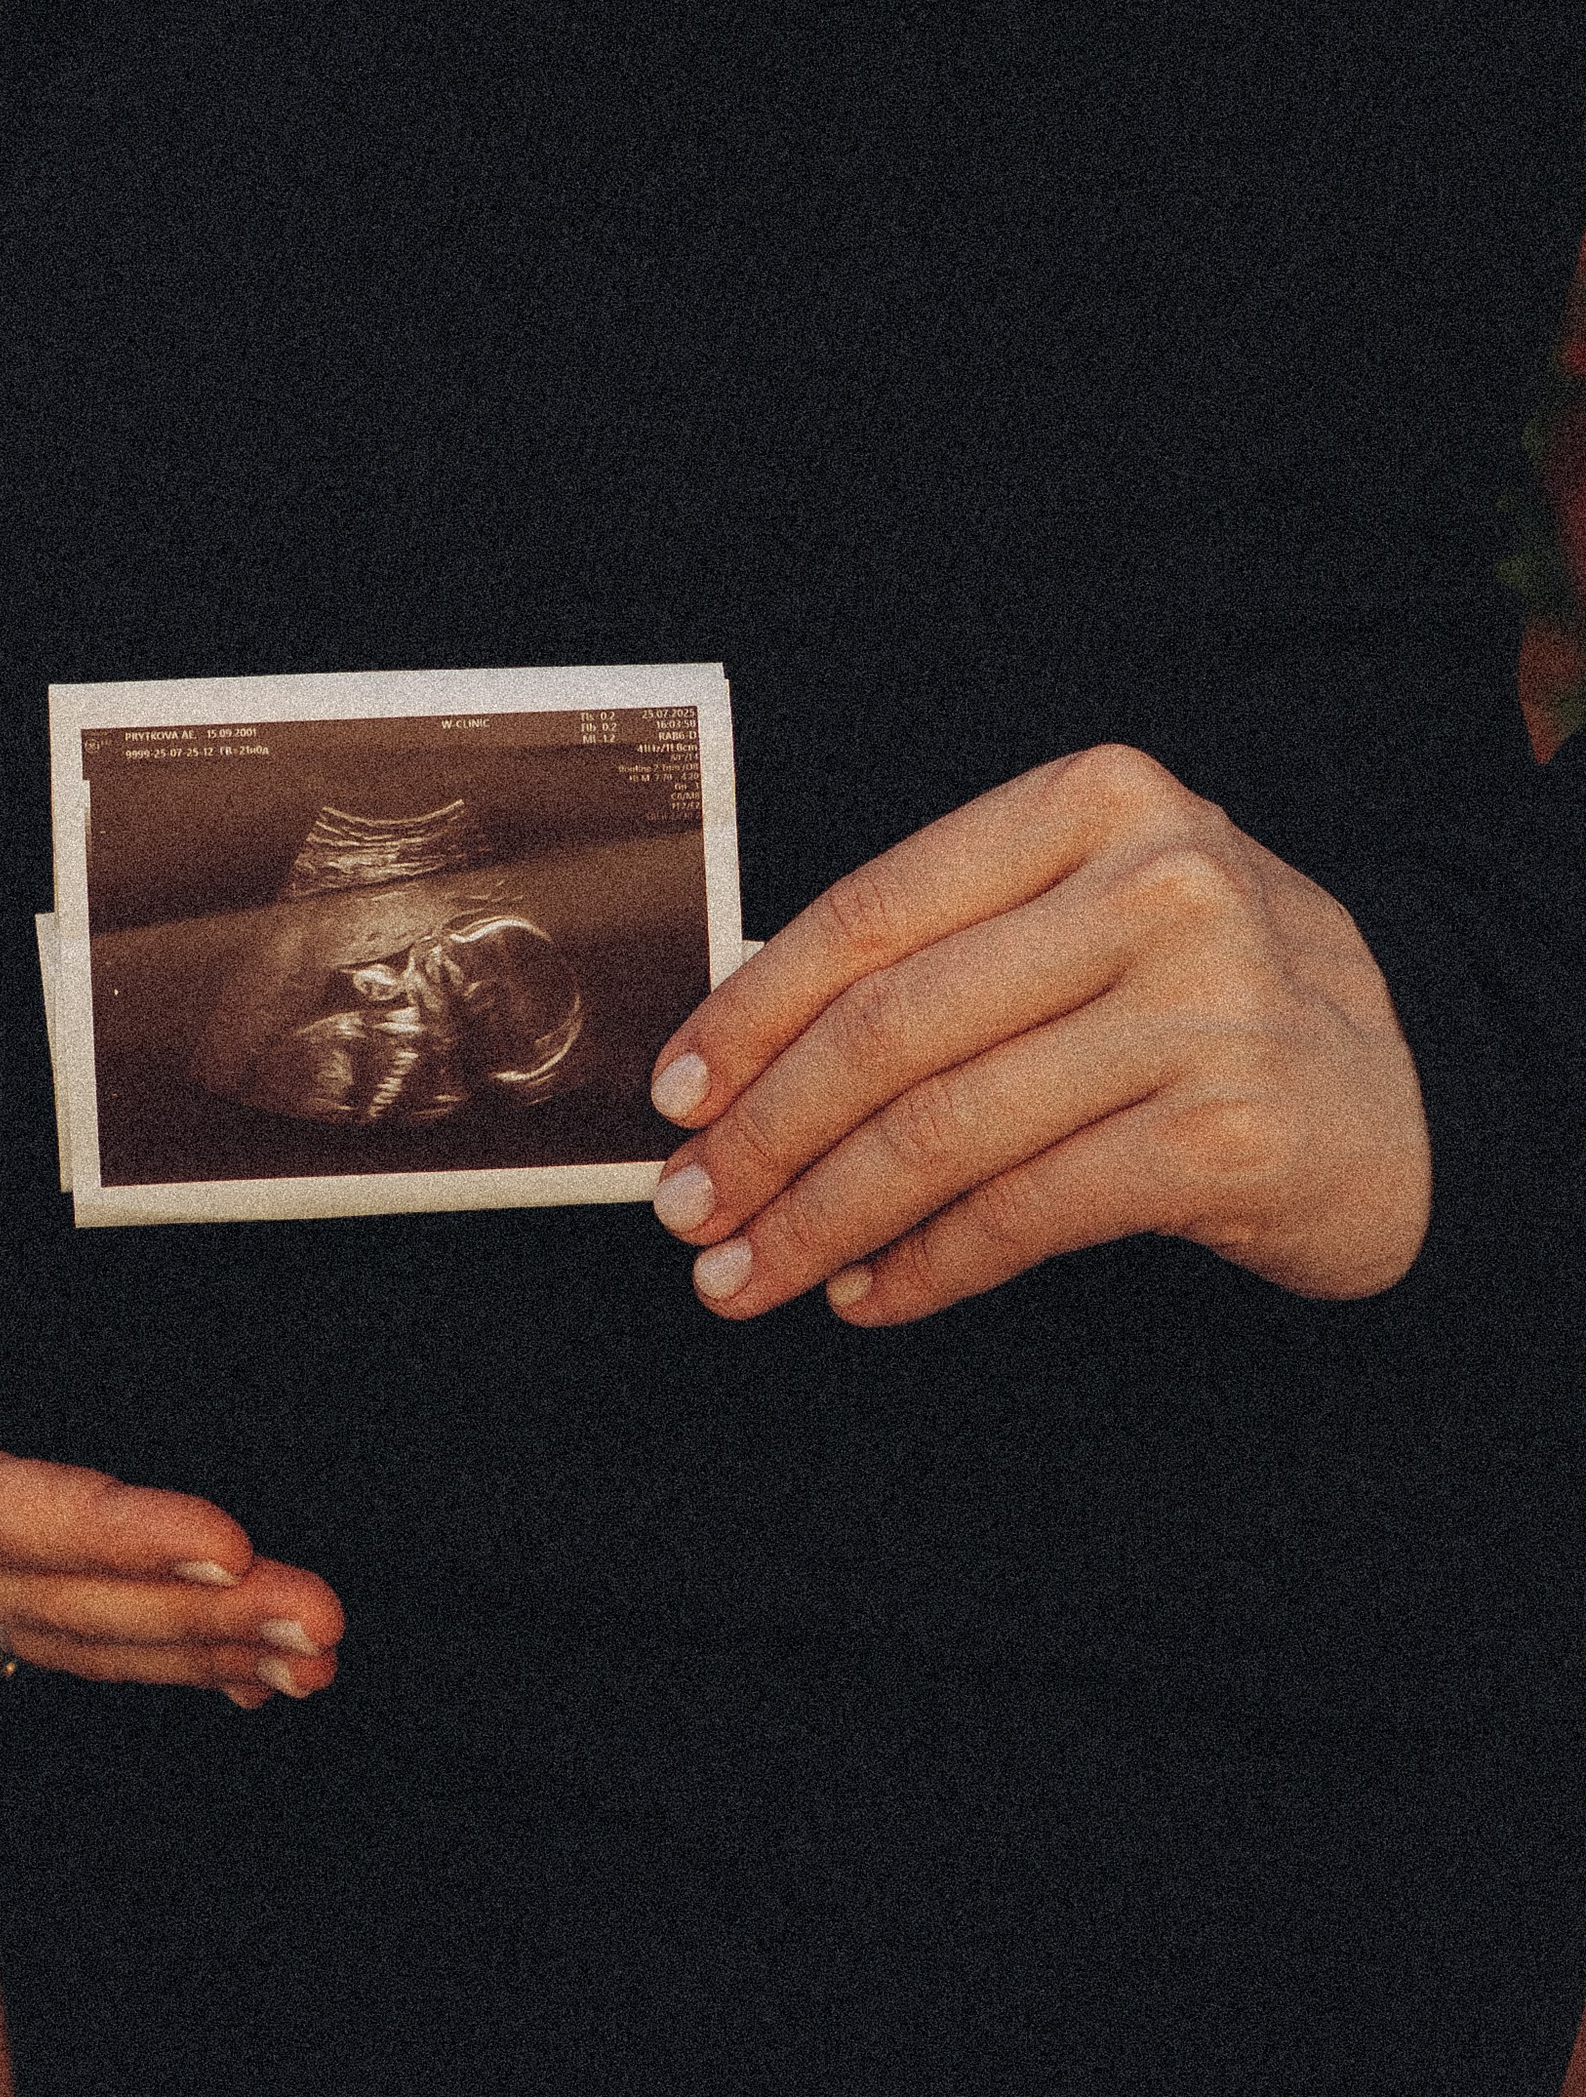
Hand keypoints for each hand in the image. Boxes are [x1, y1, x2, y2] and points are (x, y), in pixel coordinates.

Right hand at [0, 1177, 343, 1705]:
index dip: (104, 1531)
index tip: (220, 1535)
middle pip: (53, 1598)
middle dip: (191, 1613)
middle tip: (317, 1616)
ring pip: (75, 1634)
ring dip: (200, 1648)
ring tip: (315, 1652)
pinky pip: (69, 1633)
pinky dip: (167, 1659)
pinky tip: (257, 1679)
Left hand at [647, 745, 1430, 1329]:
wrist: (1421, 1093)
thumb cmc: (1211, 999)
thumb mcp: (1095, 916)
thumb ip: (950, 949)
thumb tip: (736, 1050)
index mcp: (1097, 801)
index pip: (872, 912)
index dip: (751, 1014)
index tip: (674, 1094)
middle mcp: (1156, 886)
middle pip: (892, 1029)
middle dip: (764, 1134)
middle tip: (688, 1208)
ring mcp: (1203, 1009)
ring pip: (944, 1130)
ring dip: (821, 1219)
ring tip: (749, 1274)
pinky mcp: (1230, 1134)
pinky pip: (1024, 1211)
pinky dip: (926, 1266)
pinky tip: (871, 1295)